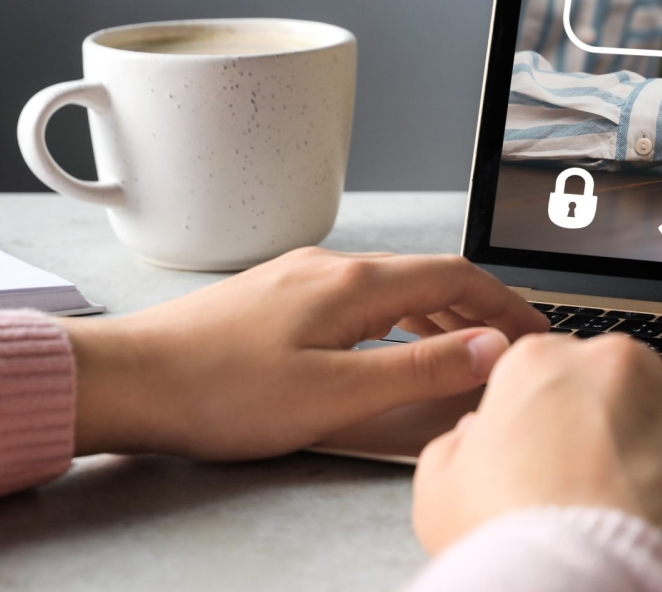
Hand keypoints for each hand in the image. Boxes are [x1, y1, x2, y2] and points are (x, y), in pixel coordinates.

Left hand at [63, 248, 547, 459]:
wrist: (126, 380)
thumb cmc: (218, 393)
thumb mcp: (334, 395)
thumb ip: (419, 371)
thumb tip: (489, 350)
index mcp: (351, 284)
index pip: (456, 276)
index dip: (504, 305)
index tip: (536, 333)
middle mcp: (328, 266)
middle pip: (427, 274)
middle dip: (478, 307)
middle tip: (509, 346)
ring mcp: (297, 276)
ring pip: (390, 284)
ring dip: (436, 311)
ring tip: (463, 348)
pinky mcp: (273, 295)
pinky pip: (356, 296)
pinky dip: (394, 315)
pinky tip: (387, 345)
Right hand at [412, 333, 661, 591]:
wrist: (578, 588)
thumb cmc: (509, 541)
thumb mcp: (440, 488)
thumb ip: (459, 444)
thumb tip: (475, 436)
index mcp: (540, 364)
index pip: (552, 363)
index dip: (553, 408)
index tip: (556, 442)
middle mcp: (612, 364)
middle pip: (622, 371)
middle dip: (617, 410)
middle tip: (602, 468)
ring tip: (658, 474)